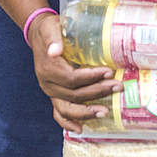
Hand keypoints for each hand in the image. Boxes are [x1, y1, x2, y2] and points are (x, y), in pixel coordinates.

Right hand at [27, 14, 118, 133]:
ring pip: (67, 108)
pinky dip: (68, 123)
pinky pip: (58, 113)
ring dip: (86, 112)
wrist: (39, 33)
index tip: (109, 72)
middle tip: (117, 87)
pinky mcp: (53, 95)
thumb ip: (53, 39)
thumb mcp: (51, 28)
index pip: (72, 78)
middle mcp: (47, 83)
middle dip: (97, 92)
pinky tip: (80, 129)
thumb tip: (55, 51)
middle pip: (74, 94)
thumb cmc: (49, 29)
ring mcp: (50, 91)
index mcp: (48, 67)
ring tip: (104, 112)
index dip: (91, 77)